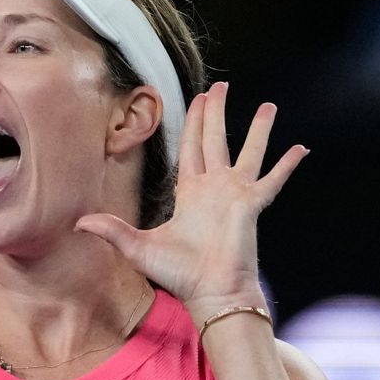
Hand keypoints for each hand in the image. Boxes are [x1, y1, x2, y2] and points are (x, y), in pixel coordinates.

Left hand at [75, 81, 308, 325]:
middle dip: (216, 113)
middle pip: (215, 140)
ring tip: (267, 106)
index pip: (191, 149)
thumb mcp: (137, 247)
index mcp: (189, 193)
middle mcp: (214, 188)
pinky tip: (301, 148)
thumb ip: (111, 230)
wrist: (210, 292)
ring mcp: (236, 195)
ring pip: (248, 151)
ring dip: (258, 129)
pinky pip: (273, 179)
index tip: (197, 100)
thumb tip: (78, 223)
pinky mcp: (252, 205)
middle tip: (220, 86)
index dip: (193, 125)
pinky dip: (287, 164)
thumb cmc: (178, 274)